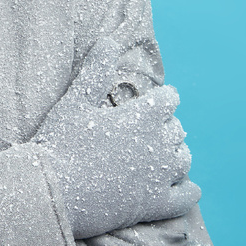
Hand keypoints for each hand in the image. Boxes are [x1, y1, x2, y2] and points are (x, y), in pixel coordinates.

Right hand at [36, 84, 199, 238]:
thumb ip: (96, 70)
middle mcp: (157, 145)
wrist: (55, 191)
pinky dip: (190, 191)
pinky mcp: (154, 204)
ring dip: (178, 153)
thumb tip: (109, 41)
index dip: (164, 97)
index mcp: (141, 117)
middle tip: (155, 126)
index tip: (160, 98)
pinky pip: (185, 198)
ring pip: (183, 160)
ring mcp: (158, 177)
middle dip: (168, 125)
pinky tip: (189, 189)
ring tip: (168, 153)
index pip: (168, 100)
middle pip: (177, 129)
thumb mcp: (75, 101)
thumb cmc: (61, 143)